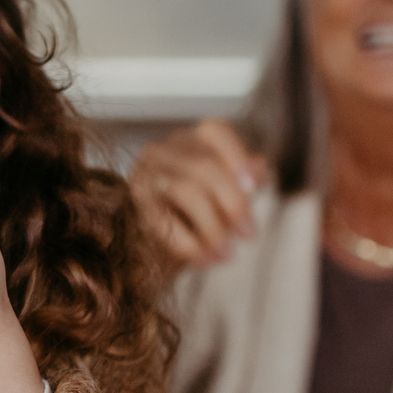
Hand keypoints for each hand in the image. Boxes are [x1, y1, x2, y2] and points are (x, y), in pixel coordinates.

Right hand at [129, 118, 268, 267]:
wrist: (145, 249)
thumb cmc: (189, 215)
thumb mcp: (220, 193)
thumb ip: (240, 178)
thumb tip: (259, 167)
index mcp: (186, 141)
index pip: (213, 131)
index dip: (236, 156)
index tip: (253, 187)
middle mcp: (160, 152)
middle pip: (205, 167)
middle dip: (233, 203)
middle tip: (249, 234)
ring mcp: (143, 177)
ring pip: (187, 192)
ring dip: (213, 227)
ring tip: (226, 254)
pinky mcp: (133, 208)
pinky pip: (165, 224)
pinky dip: (190, 245)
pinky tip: (204, 261)